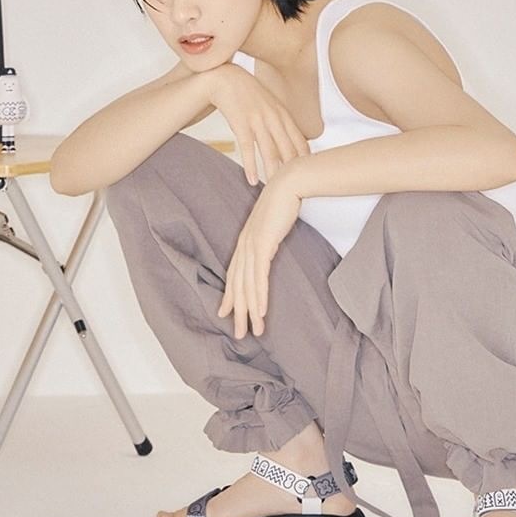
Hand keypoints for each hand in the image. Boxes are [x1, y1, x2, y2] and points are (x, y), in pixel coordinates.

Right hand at [208, 63, 309, 184]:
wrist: (226, 78)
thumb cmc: (249, 94)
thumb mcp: (271, 105)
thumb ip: (282, 123)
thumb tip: (292, 142)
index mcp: (283, 115)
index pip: (301, 143)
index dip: (306, 162)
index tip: (308, 178)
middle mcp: (274, 118)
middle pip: (288, 151)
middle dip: (293, 172)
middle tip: (296, 191)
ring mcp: (258, 121)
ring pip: (270, 153)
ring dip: (273, 174)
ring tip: (275, 190)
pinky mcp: (241, 124)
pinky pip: (248, 149)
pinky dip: (251, 166)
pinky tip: (252, 180)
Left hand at [218, 163, 302, 338]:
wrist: (289, 183)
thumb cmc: (284, 200)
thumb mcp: (273, 223)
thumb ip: (268, 236)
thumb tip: (270, 246)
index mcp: (245, 240)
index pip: (234, 274)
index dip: (230, 295)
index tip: (226, 312)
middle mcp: (244, 245)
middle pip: (238, 285)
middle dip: (238, 311)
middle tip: (240, 334)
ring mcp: (251, 245)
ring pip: (248, 285)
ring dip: (251, 310)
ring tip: (254, 330)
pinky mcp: (262, 245)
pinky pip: (259, 276)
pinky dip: (259, 296)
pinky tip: (260, 312)